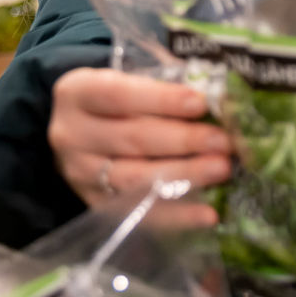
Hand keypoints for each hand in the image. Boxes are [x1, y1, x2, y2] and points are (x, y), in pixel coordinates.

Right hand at [50, 68, 232, 228]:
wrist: (82, 130)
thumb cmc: (119, 100)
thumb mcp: (130, 80)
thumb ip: (166, 86)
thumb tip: (220, 100)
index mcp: (77, 93)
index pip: (119, 95)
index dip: (161, 100)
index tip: (201, 103)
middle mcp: (72, 134)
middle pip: (131, 139)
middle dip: (183, 140)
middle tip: (224, 142)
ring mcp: (81, 174)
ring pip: (135, 179)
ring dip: (184, 176)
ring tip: (222, 170)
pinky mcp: (96, 204)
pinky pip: (139, 213)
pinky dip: (176, 216)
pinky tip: (208, 214)